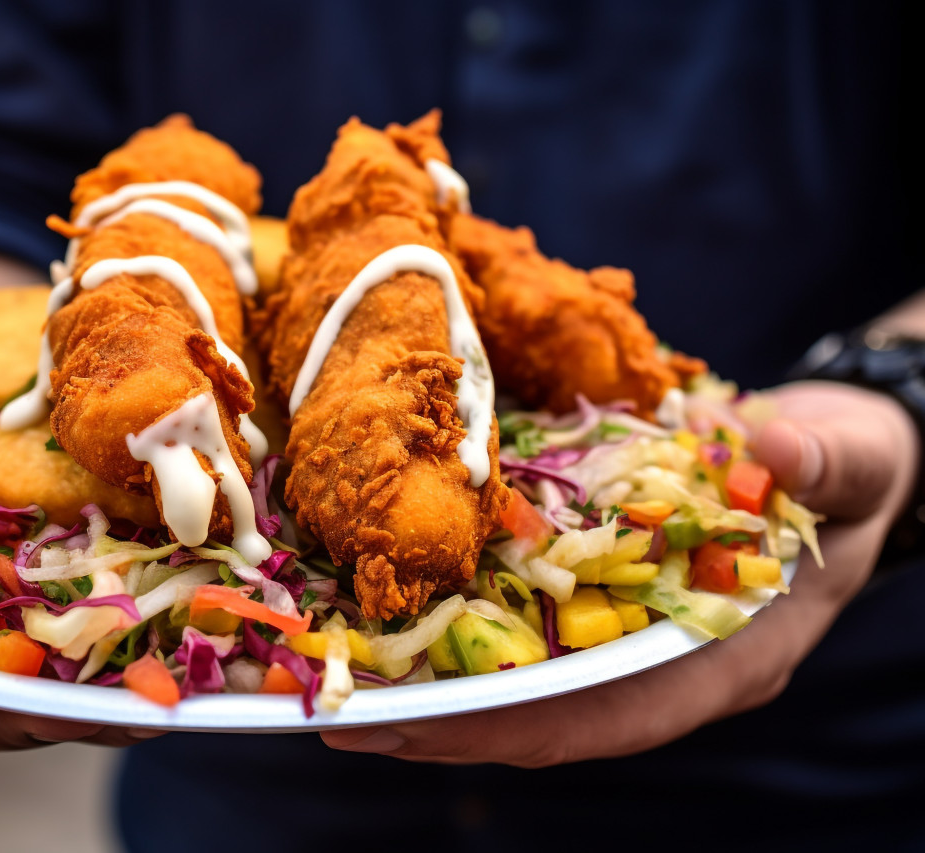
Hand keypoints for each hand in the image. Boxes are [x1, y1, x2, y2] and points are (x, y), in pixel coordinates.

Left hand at [321, 381, 918, 765]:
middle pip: (538, 711)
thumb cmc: (845, 470)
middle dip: (442, 720)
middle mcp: (656, 658)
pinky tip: (387, 601)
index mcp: (723, 658)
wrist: (828, 453)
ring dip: (429, 679)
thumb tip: (781, 447)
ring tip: (337, 676)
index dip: (515, 726)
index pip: (608, 714)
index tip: (424, 728)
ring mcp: (621, 627)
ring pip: (516, 673)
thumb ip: (827, 463)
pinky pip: (516, 618)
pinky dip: (453, 618)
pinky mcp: (593, 586)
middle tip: (340, 719)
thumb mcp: (850, 462)